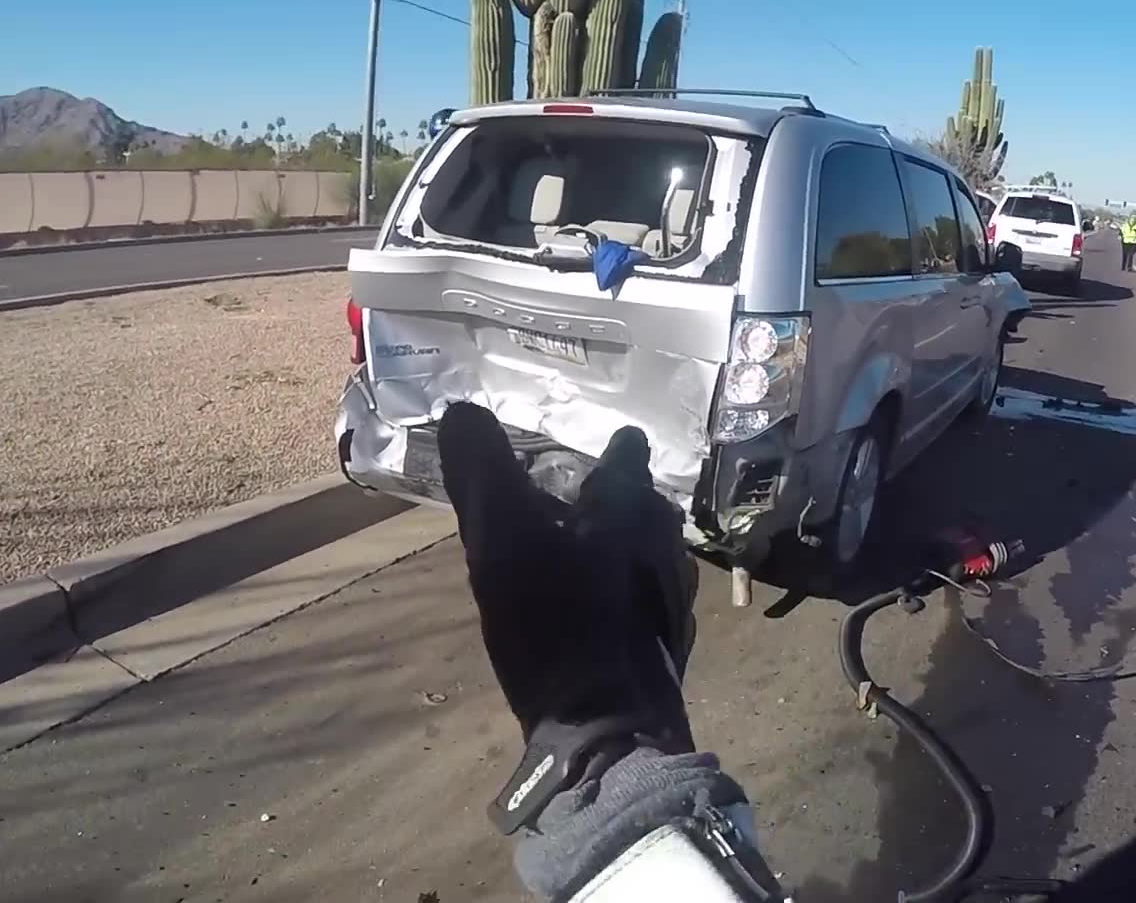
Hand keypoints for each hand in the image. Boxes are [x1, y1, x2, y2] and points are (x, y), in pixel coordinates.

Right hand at [434, 401, 696, 749]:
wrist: (609, 726)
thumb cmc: (557, 621)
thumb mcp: (503, 537)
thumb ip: (483, 470)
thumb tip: (461, 409)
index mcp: (633, 502)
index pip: (625, 451)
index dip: (599, 448)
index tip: (566, 455)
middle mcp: (667, 538)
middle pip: (636, 502)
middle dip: (601, 501)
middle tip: (553, 509)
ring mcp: (675, 592)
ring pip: (642, 550)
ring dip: (610, 548)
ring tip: (566, 562)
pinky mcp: (668, 639)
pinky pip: (640, 596)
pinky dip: (616, 593)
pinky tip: (586, 616)